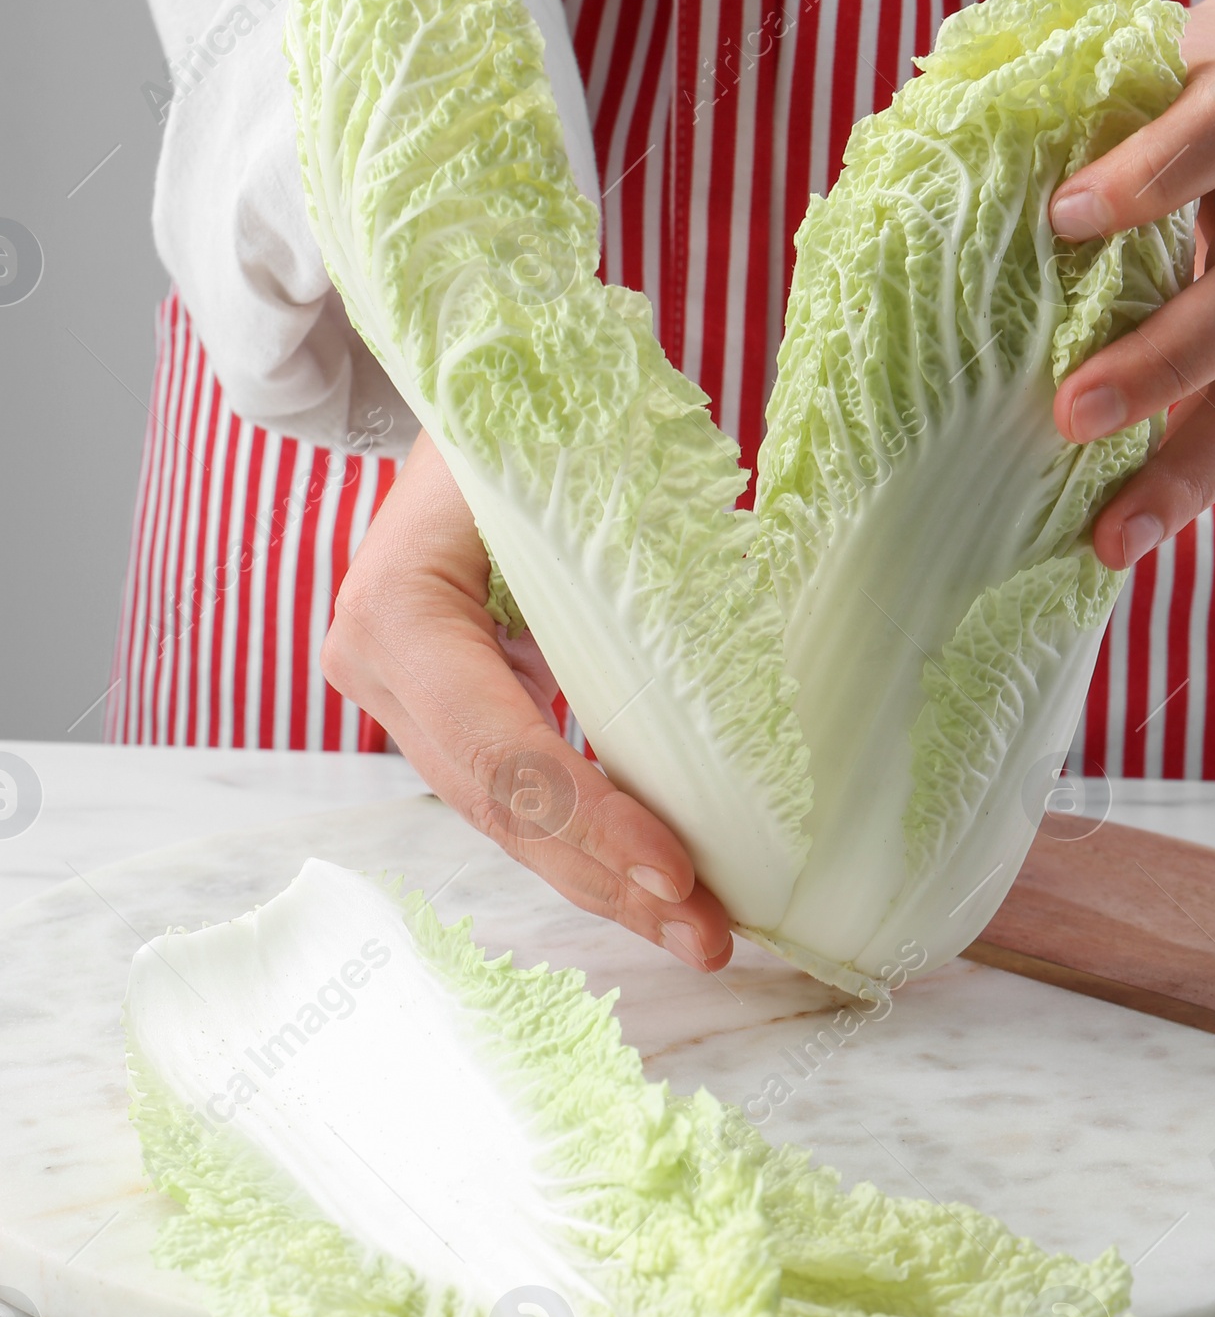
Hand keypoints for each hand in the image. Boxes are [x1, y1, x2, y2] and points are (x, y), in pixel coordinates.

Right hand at [322, 432, 734, 968]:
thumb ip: (625, 557)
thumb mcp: (561, 464)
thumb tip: (734, 658)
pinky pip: (517, 792)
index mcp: (395, 610)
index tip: (679, 875)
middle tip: (712, 938)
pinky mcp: (443, 711)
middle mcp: (376, 671)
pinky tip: (661, 886)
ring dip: (603, 881)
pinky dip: (590, 839)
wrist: (461, 378)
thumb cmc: (523, 405)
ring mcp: (401, 700)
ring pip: (506, 817)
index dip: (588, 820)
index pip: (499, 748)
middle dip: (606, 882)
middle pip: (500, 807)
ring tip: (703, 933)